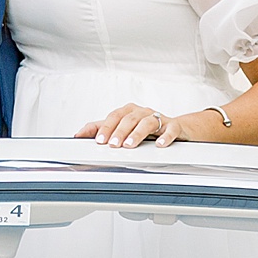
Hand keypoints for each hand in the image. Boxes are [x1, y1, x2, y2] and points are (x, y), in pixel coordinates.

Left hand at [74, 102, 223, 148]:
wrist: (178, 129)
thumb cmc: (147, 128)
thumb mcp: (122, 128)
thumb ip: (101, 129)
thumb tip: (79, 134)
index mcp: (129, 111)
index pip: (115, 116)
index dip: (106, 127)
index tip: (99, 140)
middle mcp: (143, 112)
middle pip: (129, 118)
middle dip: (119, 131)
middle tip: (113, 144)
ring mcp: (159, 118)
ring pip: (147, 122)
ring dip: (137, 133)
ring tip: (130, 145)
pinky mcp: (174, 126)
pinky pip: (171, 129)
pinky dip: (165, 136)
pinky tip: (159, 145)